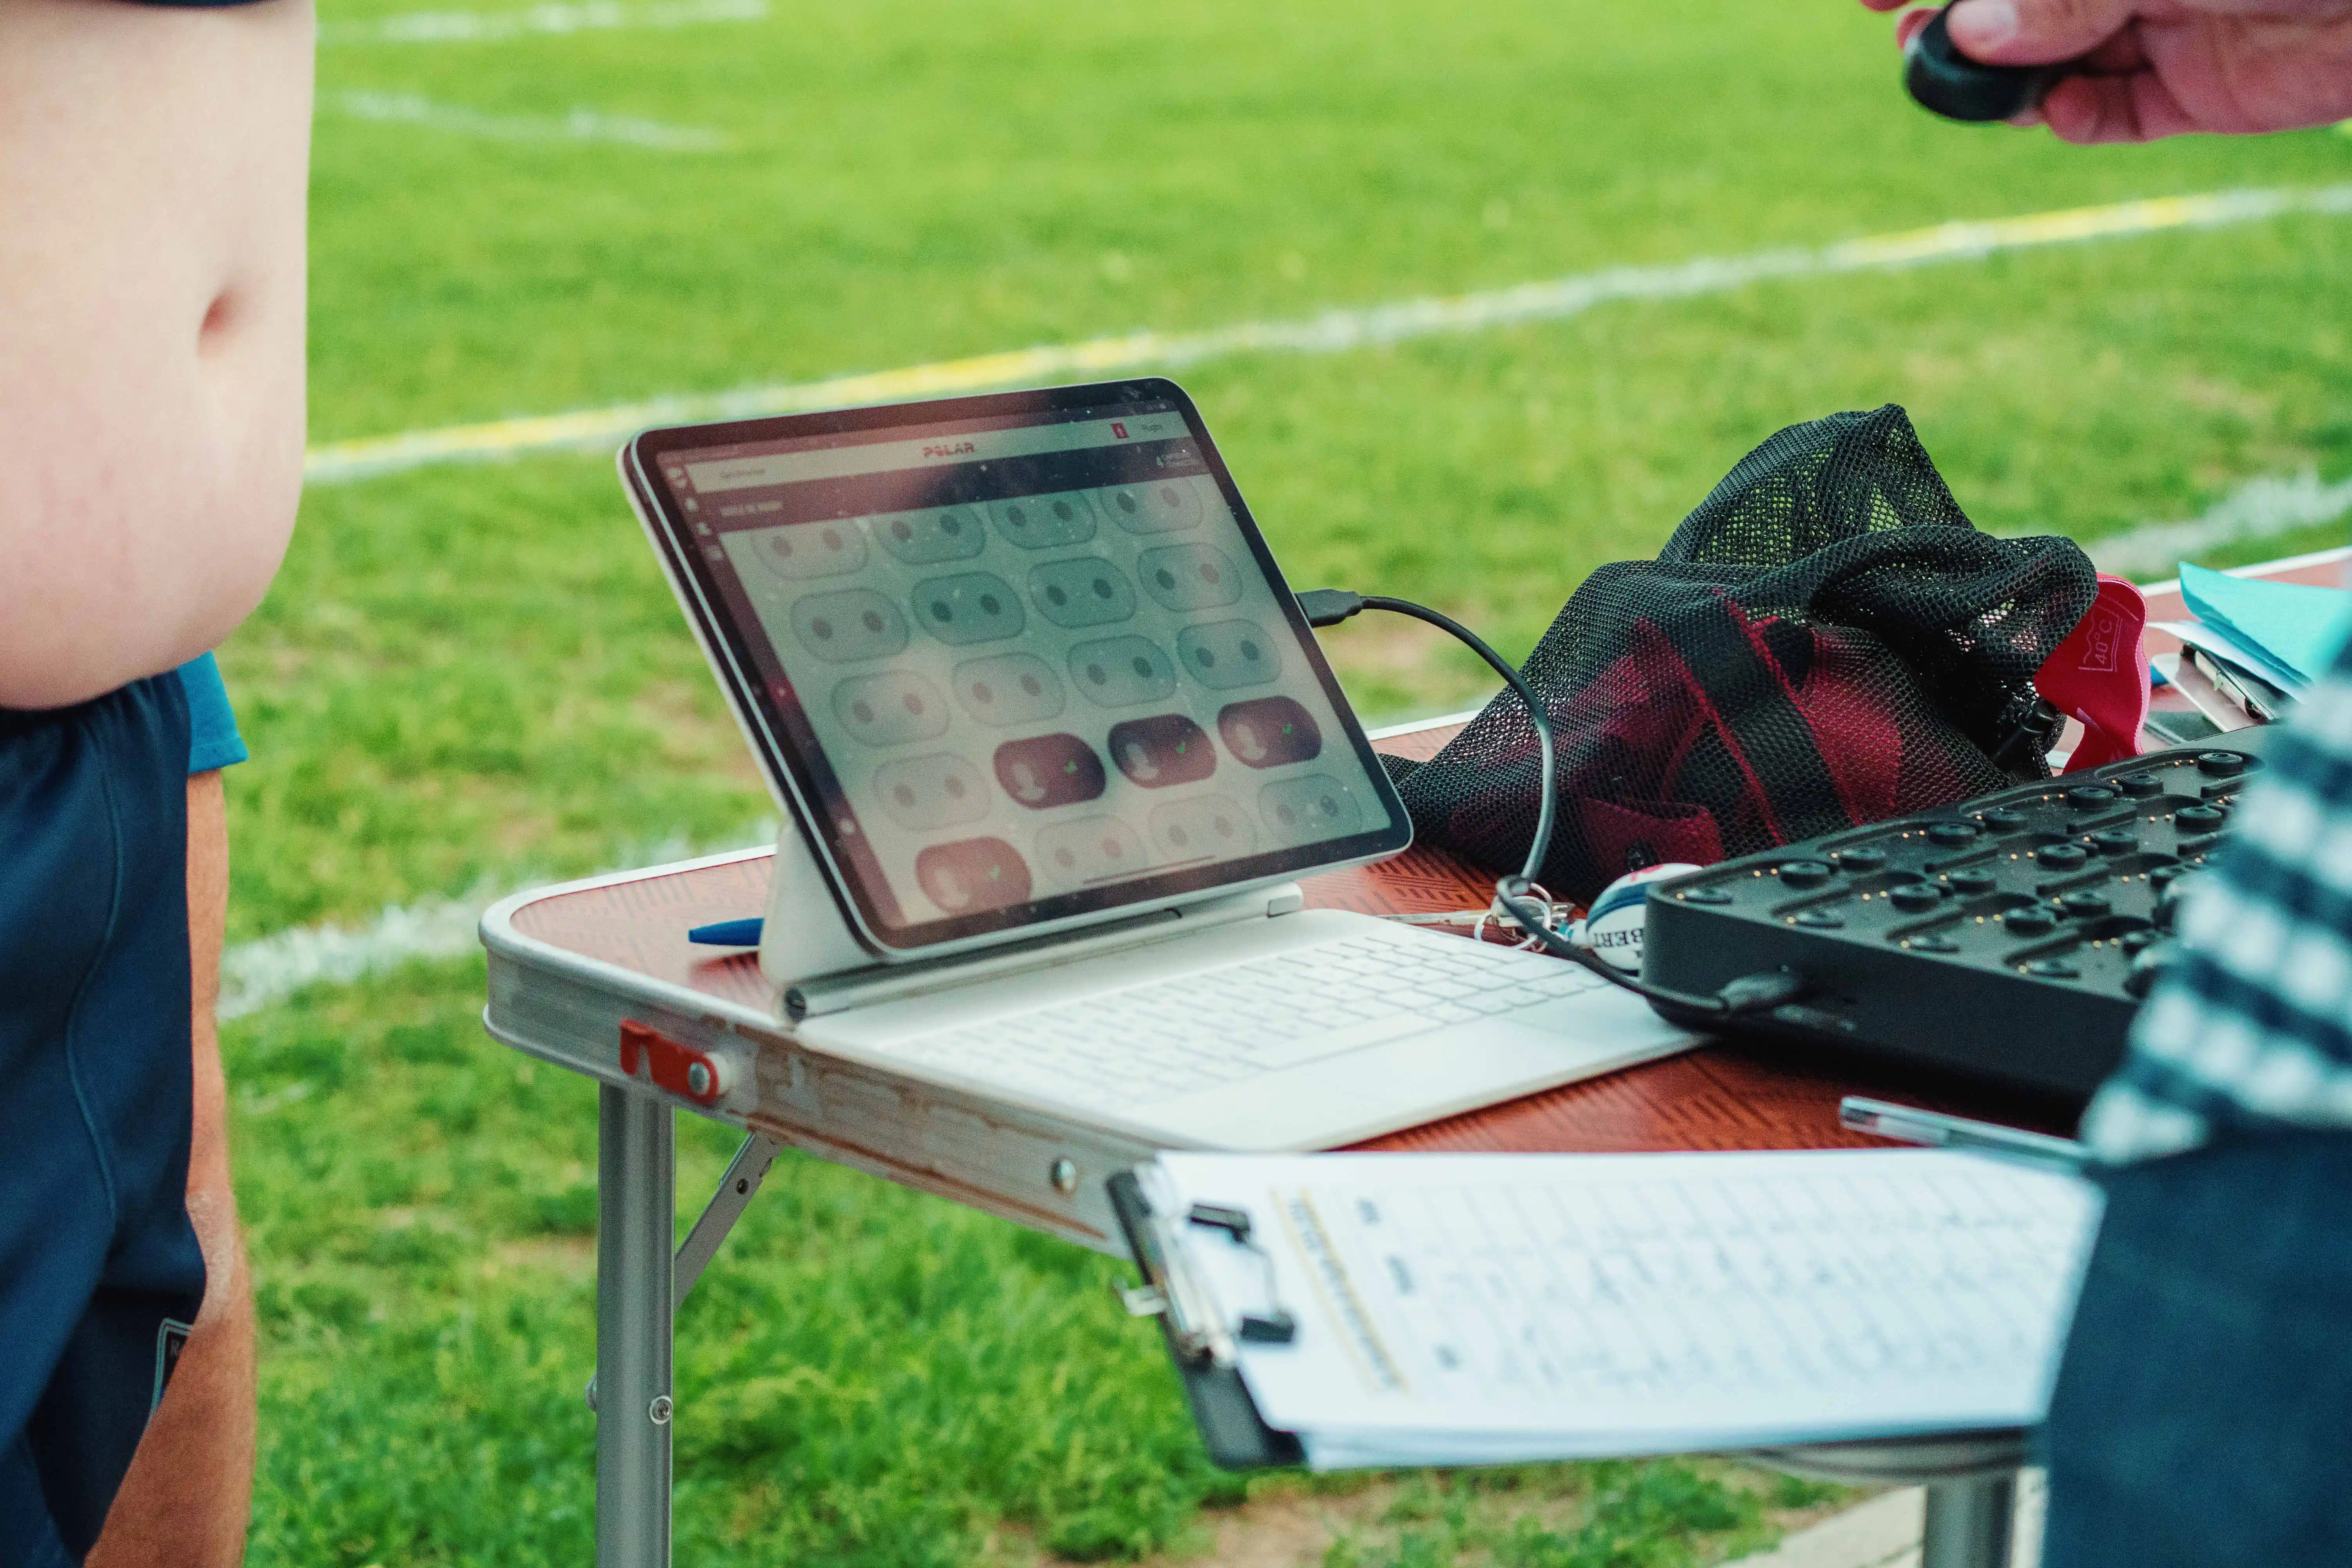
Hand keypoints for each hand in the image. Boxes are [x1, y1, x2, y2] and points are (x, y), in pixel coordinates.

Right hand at [1861, 0, 2351, 141]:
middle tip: (1910, 40)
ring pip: (2057, 62)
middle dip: (1962, 27)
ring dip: (2005, 81)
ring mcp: (2166, 27)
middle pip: (2025, 10)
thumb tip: (1973, 33)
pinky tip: (2051, 113)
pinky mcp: (2199, 90)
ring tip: (1970, 85)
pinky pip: (2116, 113)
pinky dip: (2074, 118)